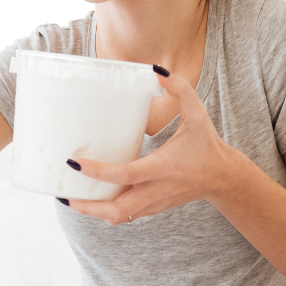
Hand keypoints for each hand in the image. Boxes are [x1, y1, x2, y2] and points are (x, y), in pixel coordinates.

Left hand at [65, 68, 239, 224]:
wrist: (222, 178)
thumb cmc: (207, 145)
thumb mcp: (198, 113)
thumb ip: (180, 89)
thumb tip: (156, 69)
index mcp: (163, 167)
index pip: (125, 175)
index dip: (98, 171)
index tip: (75, 162)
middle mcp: (156, 189)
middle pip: (116, 209)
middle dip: (87, 206)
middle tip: (64, 194)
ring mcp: (154, 203)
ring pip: (118, 217)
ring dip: (93, 212)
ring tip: (71, 199)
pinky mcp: (153, 208)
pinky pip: (125, 215)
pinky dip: (106, 211)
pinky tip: (92, 200)